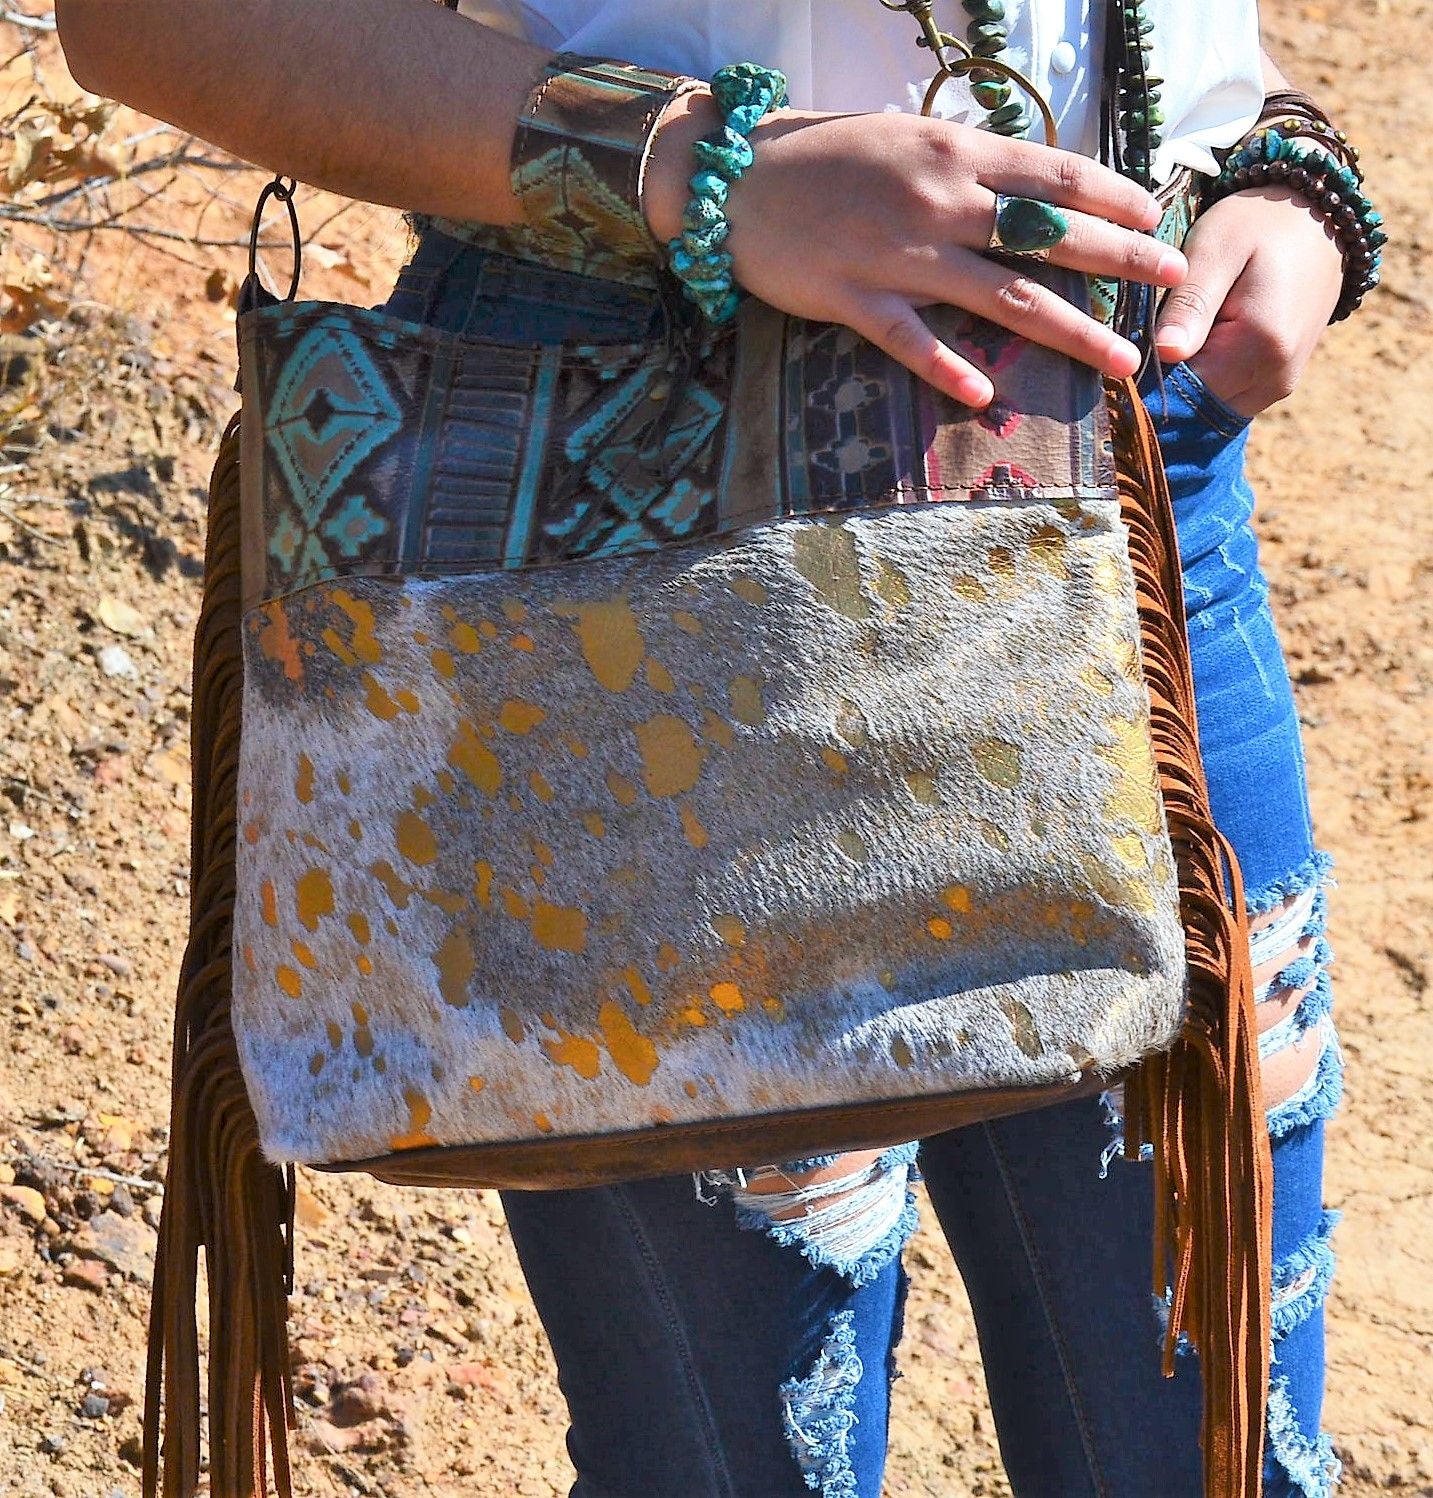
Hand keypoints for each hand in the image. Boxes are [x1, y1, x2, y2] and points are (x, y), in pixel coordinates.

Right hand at [645, 93, 1187, 407]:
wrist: (736, 178)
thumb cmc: (825, 157)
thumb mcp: (906, 138)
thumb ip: (965, 164)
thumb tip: (1026, 187)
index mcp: (954, 153)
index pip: (1051, 173)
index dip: (1111, 196)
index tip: (1157, 216)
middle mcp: (938, 201)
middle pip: (1046, 235)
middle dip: (1118, 259)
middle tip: (1171, 280)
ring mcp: (897, 254)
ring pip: (999, 295)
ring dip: (1068, 330)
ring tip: (1119, 360)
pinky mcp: (852, 297)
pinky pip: (909, 339)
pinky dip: (947, 367)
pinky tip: (987, 393)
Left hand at [1154, 184, 1343, 417]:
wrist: (1317, 223)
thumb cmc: (1260, 227)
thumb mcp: (1217, 249)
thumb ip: (1192, 302)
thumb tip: (1165, 352)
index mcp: (1261, 346)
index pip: (1182, 390)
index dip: (1145, 376)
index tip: (1122, 350)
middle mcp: (1274, 379)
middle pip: (1194, 407)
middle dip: (1161, 383)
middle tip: (1139, 341)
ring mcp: (1277, 386)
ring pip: (1207, 408)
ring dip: (1182, 383)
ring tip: (1170, 337)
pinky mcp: (1274, 384)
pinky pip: (1225, 398)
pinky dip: (1202, 381)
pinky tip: (1192, 346)